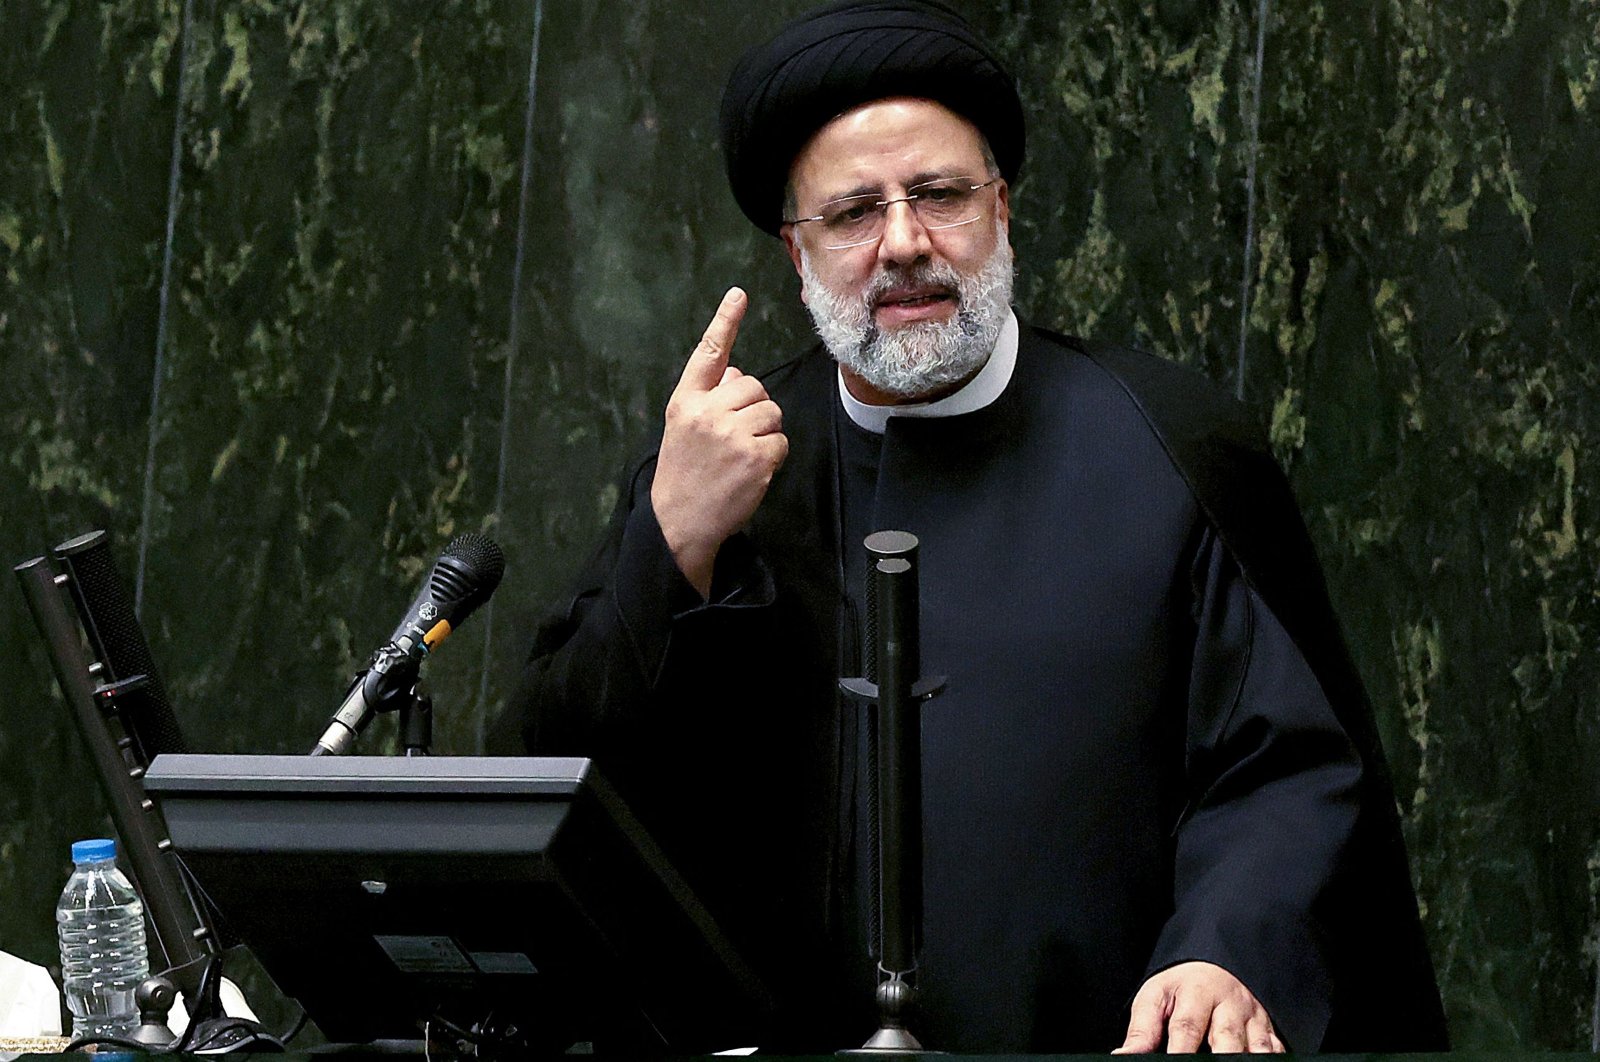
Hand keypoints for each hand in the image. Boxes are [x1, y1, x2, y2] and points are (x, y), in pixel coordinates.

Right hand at [651, 287, 787, 597]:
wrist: (679, 523)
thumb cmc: (685, 474)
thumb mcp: (683, 429)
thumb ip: (709, 399)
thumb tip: (741, 375)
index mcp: (686, 401)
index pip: (710, 354)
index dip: (725, 321)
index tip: (739, 293)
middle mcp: (707, 412)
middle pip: (755, 386)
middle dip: (754, 409)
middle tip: (735, 439)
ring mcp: (732, 434)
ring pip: (772, 412)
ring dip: (765, 432)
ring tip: (741, 456)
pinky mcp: (755, 457)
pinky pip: (780, 441)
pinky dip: (773, 457)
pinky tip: (751, 472)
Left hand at [1113, 961, 1284, 1053]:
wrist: (1213, 964)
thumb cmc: (1181, 987)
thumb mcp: (1156, 997)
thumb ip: (1142, 1029)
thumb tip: (1123, 1054)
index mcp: (1197, 992)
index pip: (1187, 1027)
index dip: (1180, 1052)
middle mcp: (1228, 1004)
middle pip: (1227, 1038)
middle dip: (1221, 1057)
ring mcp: (1252, 1018)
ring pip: (1257, 1045)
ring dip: (1248, 1058)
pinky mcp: (1268, 1029)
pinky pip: (1275, 1047)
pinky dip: (1272, 1057)